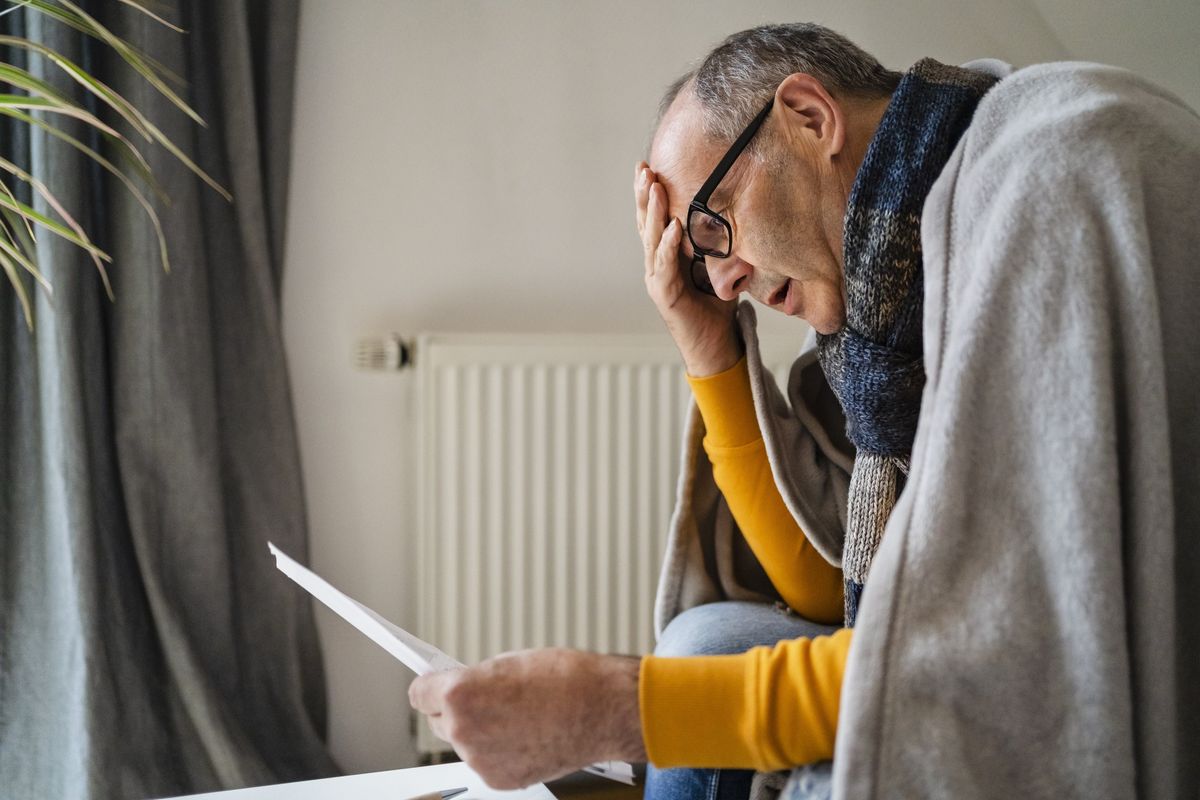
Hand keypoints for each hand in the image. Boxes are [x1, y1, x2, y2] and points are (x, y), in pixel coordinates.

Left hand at [408, 649, 645, 789]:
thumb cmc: (564, 678)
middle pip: (439, 721)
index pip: (419, 693)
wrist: (602, 708)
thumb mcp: (509, 662)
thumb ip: (477, 680)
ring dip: (481, 732)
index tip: (434, 686)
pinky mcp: (499, 779)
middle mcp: (462, 729)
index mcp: (460, 693)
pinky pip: (487, 761)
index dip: (431, 687)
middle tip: (488, 700)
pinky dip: (501, 752)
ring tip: (518, 718)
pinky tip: (526, 736)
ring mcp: (480, 759)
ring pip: (465, 743)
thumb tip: (465, 690)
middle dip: (457, 711)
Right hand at [634, 160, 740, 376]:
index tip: (648, 167)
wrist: (714, 346)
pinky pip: (665, 266)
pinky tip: (673, 227)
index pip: (654, 220)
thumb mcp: (719, 265)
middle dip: (644, 195)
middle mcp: (656, 265)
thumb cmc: (715, 307)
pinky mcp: (665, 296)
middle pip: (646, 224)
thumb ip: (719, 242)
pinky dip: (668, 245)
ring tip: (654, 187)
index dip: (649, 195)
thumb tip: (739, 212)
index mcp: (666, 256)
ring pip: (651, 240)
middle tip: (644, 168)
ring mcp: (657, 280)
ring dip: (653, 213)